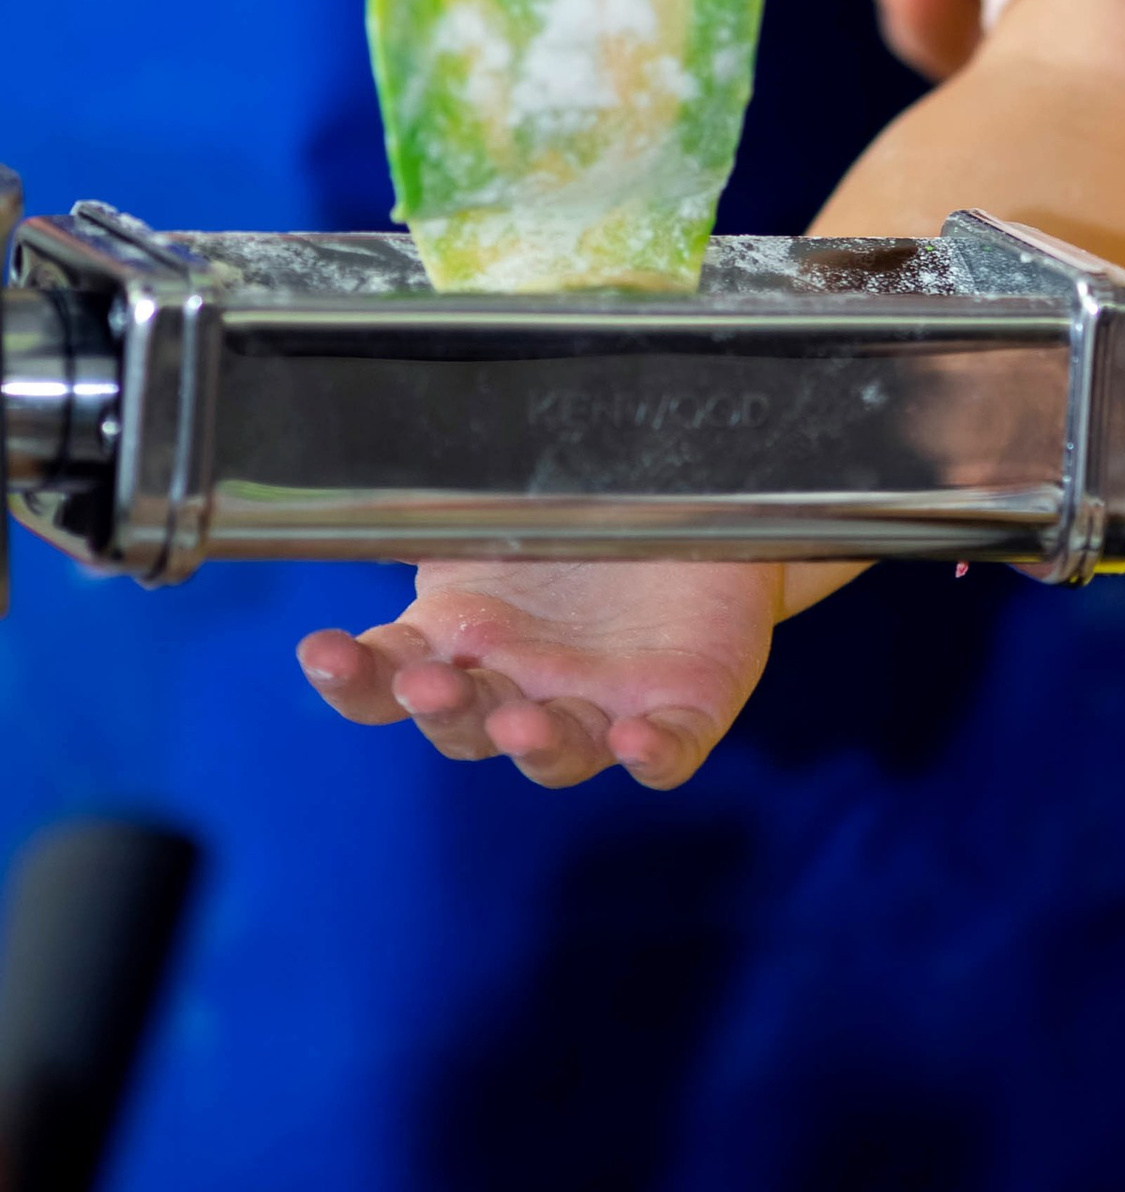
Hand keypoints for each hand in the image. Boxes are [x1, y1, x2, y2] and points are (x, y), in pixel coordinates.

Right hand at [297, 556, 784, 789]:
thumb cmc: (580, 526)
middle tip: (429, 683)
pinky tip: (637, 741)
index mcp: (463, 645)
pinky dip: (651, 753)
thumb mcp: (498, 510)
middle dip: (444, 709)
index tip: (321, 653)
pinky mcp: (679, 714)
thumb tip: (354, 479)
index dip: (353, 678)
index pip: (389, 680)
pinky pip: (666, 751)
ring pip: (557, 752)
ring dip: (535, 745)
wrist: (694, 525)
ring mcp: (599, 711)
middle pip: (467, 726)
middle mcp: (521, 692)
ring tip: (520, 725)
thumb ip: (433, 509)